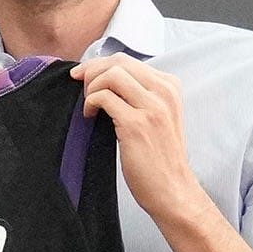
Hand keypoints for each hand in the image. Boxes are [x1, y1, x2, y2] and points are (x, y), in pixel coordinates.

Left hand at [75, 53, 211, 233]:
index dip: (101, 64)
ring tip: (88, 105)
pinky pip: (104, 97)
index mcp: (170, 88)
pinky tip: (90, 116)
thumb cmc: (161, 159)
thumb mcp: (160, 118)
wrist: (173, 190)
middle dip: (92, 70)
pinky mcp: (136, 125)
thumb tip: (108, 82)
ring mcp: (151, 108)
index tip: (85, 75)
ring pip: (111, 75)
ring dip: (91, 86)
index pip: (129, 61)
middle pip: (118, 62)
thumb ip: (143, 97)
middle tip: (79, 86)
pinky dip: (90, 103)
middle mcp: (164, 93)